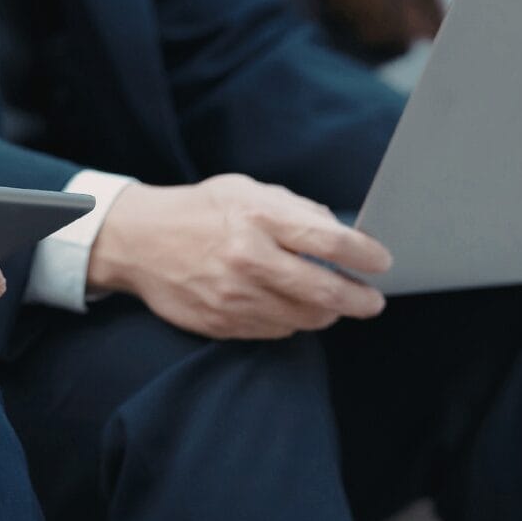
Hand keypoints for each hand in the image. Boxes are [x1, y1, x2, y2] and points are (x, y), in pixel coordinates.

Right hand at [86, 175, 391, 339]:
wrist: (138, 242)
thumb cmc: (201, 210)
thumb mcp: (247, 190)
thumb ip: (295, 209)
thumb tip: (341, 231)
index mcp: (257, 217)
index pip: (328, 240)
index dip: (364, 255)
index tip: (383, 262)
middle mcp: (248, 259)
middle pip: (324, 292)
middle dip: (360, 300)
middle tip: (373, 301)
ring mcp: (234, 296)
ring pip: (304, 318)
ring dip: (328, 313)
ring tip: (334, 302)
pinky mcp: (222, 323)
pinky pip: (276, 330)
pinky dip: (294, 320)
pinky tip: (293, 307)